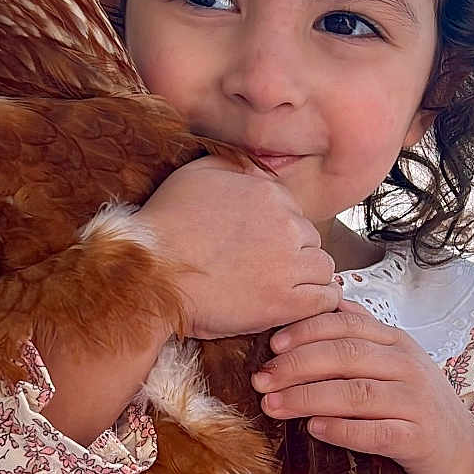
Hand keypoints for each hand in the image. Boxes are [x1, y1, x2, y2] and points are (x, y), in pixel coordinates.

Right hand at [138, 159, 342, 341]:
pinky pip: (325, 298)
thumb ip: (233, 166)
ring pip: (322, 268)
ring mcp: (288, 263)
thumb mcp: (196, 174)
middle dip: (292, 255)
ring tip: (277, 290)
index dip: (277, 234)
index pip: (294, 213)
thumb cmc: (165, 227)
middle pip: (310, 239)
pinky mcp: (286, 300)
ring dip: (305, 278)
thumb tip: (254, 168)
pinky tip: (294, 307)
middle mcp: (286, 224)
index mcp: (268, 193)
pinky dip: (315, 304)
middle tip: (263, 272)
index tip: (259, 249)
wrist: (148, 274)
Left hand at [250, 301, 473, 473]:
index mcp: (397, 342)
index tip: (272, 345)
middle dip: (296, 366)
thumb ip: (363, 332)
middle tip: (261, 379)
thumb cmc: (417, 406)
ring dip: (307, 399)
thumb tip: (329, 300)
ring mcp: (415, 402)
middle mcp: (408, 366)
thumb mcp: (395, 361)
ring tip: (273, 406)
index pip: (347, 325)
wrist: (461, 453)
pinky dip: (342, 430)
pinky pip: (375, 432)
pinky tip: (314, 429)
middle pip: (345, 356)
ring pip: (355, 394)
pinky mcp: (418, 439)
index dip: (306, 331)